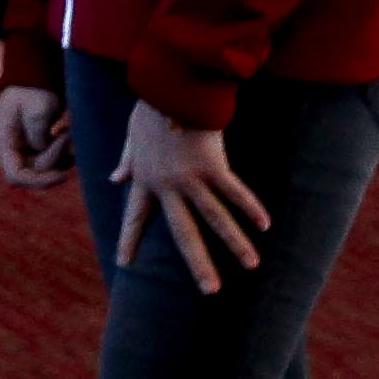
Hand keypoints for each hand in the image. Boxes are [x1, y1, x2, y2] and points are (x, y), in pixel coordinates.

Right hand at [0, 85, 69, 187]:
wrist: (35, 80)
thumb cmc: (35, 90)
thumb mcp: (38, 106)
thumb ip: (38, 130)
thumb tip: (41, 148)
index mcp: (1, 139)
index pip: (14, 176)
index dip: (38, 181)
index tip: (62, 176)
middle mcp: (8, 149)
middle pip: (32, 173)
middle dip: (54, 159)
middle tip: (67, 134)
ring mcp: (19, 150)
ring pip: (43, 169)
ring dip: (61, 155)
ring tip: (68, 130)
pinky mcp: (32, 149)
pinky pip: (49, 162)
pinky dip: (63, 153)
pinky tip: (66, 133)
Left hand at [114, 101, 268, 293]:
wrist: (169, 86)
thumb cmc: (152, 108)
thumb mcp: (131, 136)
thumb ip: (126, 161)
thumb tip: (113, 178)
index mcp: (144, 179)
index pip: (134, 216)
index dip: (130, 239)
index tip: (124, 263)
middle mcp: (166, 185)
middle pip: (182, 232)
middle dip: (197, 263)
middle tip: (209, 292)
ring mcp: (189, 178)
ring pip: (215, 218)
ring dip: (235, 243)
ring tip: (251, 265)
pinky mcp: (211, 165)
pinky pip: (234, 192)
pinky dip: (250, 208)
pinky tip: (265, 226)